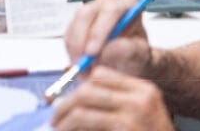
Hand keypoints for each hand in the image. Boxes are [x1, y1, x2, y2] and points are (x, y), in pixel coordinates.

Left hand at [51, 65, 173, 130]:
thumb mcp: (141, 119)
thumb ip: (117, 106)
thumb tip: (75, 101)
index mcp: (144, 91)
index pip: (101, 75)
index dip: (81, 87)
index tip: (69, 101)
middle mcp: (140, 98)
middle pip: (90, 87)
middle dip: (67, 102)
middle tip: (55, 116)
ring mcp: (134, 114)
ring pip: (83, 105)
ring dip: (64, 117)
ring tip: (58, 127)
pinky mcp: (125, 127)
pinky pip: (86, 121)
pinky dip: (71, 127)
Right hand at [64, 0, 151, 77]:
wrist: (129, 65)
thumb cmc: (137, 57)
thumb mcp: (140, 57)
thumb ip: (129, 50)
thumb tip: (112, 46)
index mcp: (126, 5)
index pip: (111, 9)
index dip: (99, 30)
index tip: (93, 52)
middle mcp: (107, 3)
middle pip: (88, 13)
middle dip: (83, 39)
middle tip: (83, 62)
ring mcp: (90, 10)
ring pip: (75, 23)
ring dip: (76, 47)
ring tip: (84, 67)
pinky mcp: (77, 22)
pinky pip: (69, 34)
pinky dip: (72, 51)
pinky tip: (80, 62)